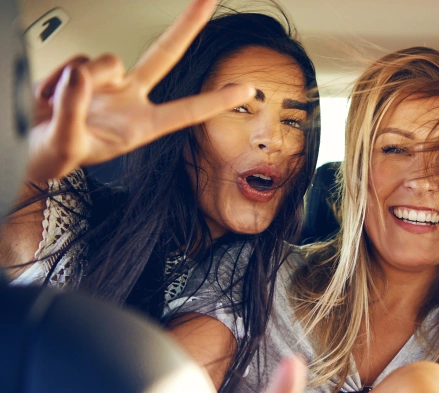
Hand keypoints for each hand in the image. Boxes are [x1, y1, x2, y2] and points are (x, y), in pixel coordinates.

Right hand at [26, 0, 254, 182]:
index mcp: (141, 126)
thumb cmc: (54, 157)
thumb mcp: (66, 143)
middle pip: (165, 55)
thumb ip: (73, 110)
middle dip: (187, 25)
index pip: (187, 110)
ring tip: (59, 108)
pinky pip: (76, 62)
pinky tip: (51, 97)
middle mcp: (131, 98)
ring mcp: (109, 83)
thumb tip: (82, 74)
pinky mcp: (86, 72)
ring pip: (105, 60)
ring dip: (80, 82)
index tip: (246, 90)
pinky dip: (58, 80)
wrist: (29, 147)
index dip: (217, 100)